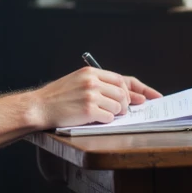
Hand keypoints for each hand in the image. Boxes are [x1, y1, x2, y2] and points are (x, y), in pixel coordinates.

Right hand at [29, 67, 157, 130]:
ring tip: (102, 113)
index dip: (140, 89)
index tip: (153, 96)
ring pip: (119, 106)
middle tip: (120, 110)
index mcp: (91, 72)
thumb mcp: (78, 82)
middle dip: (125, 104)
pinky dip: (105, 120)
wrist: (39, 107)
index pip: (122, 79)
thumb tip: (129, 96)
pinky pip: (109, 117)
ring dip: (115, 113)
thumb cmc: (58, 97)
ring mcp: (90, 95)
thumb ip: (101, 85)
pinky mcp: (88, 110)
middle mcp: (92, 81)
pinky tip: (94, 118)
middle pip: (123, 93)